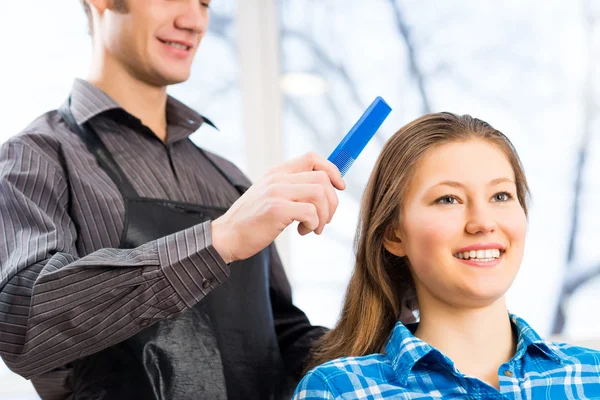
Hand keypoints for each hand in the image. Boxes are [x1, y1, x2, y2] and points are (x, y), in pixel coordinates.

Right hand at [211, 152, 345, 263]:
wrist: (227, 236)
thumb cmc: (252, 221)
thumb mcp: (270, 196)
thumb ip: (291, 189)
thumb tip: (324, 189)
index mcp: (277, 172)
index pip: (312, 158)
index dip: (332, 170)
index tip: (339, 187)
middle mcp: (278, 178)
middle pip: (322, 178)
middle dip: (332, 202)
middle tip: (324, 220)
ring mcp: (276, 192)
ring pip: (320, 193)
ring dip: (324, 215)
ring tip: (314, 228)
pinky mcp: (276, 209)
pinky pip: (310, 212)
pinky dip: (314, 224)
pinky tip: (302, 231)